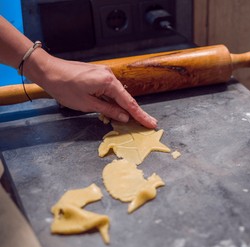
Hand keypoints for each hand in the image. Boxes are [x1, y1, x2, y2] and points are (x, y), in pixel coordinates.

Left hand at [25, 49, 156, 128]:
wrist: (48, 70)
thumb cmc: (64, 87)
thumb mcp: (88, 104)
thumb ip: (108, 110)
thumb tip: (124, 116)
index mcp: (108, 82)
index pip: (129, 103)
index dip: (141, 115)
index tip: (151, 123)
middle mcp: (109, 75)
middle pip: (125, 97)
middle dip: (135, 112)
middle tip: (146, 123)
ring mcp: (104, 73)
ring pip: (117, 94)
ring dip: (123, 106)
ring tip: (133, 119)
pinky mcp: (98, 74)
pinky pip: (110, 89)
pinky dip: (114, 100)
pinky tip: (116, 109)